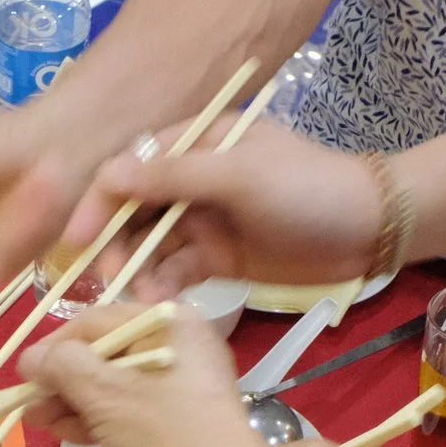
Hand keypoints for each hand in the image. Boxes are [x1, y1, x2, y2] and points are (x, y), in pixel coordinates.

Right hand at [18, 308, 280, 446]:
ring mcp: (182, 384)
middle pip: (104, 355)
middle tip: (27, 405)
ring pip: (115, 386)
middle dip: (61, 381)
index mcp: (168, 321)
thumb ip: (61, 366)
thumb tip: (28, 359)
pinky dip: (99, 419)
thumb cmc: (162, 430)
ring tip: (38, 424)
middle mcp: (178, 344)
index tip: (22, 374)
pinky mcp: (181, 420)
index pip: (95, 321)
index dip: (53, 346)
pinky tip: (68, 434)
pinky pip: (132, 409)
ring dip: (74, 403)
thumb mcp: (104, 392)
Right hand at [64, 119, 381, 297]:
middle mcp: (191, 178)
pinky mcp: (217, 257)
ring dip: (135, 271)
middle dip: (112, 244)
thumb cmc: (307, 189)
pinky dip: (161, 287)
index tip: (75, 240)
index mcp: (196, 141)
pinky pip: (175, 271)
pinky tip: (156, 305)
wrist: (371, 229)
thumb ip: (174, 177)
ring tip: (135, 299)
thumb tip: (107, 176)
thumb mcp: (240, 175)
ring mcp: (203, 219)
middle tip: (105, 281)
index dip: (98, 202)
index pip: (129, 166)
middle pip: (131, 210)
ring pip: (149, 246)